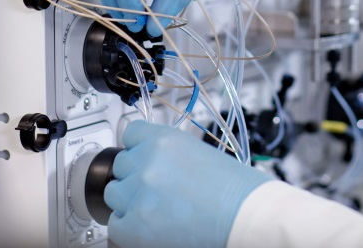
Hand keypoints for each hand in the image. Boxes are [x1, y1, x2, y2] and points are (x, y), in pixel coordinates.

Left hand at [104, 121, 269, 247]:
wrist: (248, 218)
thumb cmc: (234, 190)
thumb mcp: (198, 153)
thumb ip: (167, 152)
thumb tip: (149, 158)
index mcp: (163, 139)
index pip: (130, 133)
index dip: (138, 148)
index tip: (142, 157)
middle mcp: (146, 162)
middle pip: (121, 164)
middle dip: (136, 176)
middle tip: (158, 191)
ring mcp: (138, 193)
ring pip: (115, 193)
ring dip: (130, 201)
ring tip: (157, 210)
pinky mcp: (134, 225)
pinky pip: (116, 224)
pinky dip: (130, 228)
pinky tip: (153, 228)